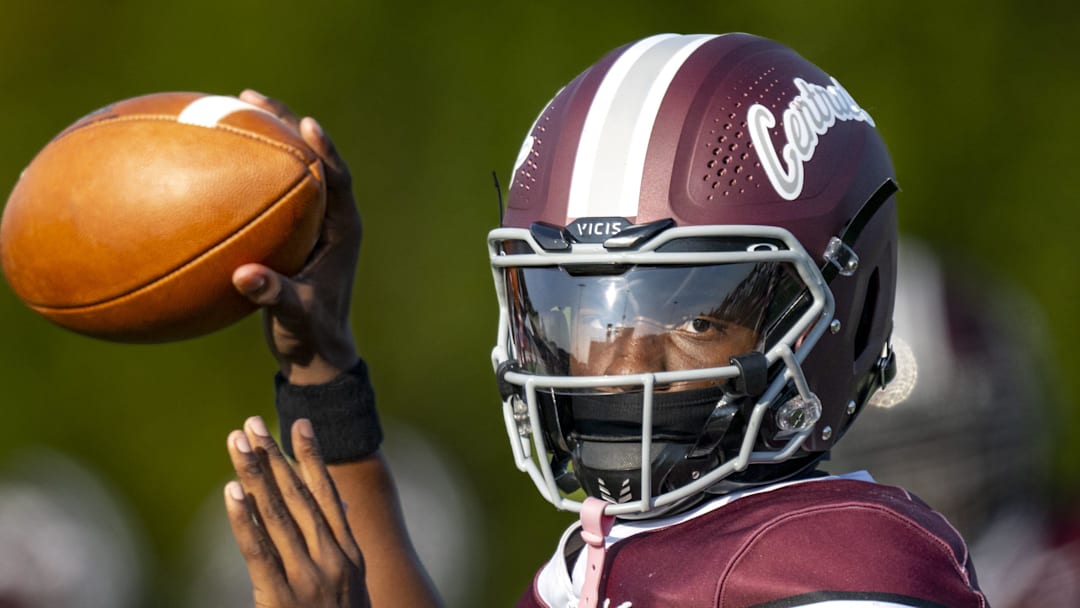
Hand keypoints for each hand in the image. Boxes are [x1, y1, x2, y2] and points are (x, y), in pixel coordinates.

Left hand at [225, 416, 370, 607]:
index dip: (312, 457)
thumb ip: (342, 546)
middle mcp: (332, 559)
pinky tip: (231, 492)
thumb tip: (338, 508)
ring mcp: (308, 578)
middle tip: (251, 424)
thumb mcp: (353, 586)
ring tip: (237, 443)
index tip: (298, 423)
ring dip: (255, 474)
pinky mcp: (281, 599)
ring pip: (277, 514)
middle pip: (298, 496)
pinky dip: (244, 519)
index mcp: (350, 554)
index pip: (327, 494)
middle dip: (273, 457)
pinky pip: (259, 552)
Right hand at [232, 90, 360, 384]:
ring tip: (232, 107)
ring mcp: (311, 222)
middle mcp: (330, 219)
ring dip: (266, 138)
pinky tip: (214, 156)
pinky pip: (269, 189)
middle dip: (285, 125)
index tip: (306, 124)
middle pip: (312, 160)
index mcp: (342, 231)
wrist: (316, 352)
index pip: (337, 179)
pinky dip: (247, 170)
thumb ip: (275, 295)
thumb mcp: (295, 316)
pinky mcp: (292, 230)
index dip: (324, 151)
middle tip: (251, 97)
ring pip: (290, 169)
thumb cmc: (311, 334)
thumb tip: (245, 275)